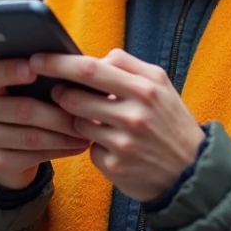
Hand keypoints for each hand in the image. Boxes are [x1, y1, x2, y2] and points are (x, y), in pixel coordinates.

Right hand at [0, 59, 91, 190]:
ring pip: (32, 136)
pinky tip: (78, 146)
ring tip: (88, 132)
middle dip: (61, 114)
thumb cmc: (24, 107)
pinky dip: (61, 150)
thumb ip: (39, 76)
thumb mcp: (24, 89)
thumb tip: (74, 68)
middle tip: (88, 114)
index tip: (34, 70)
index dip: (13, 71)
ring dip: (65, 135)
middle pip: (24, 109)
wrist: (5, 151)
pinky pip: (34, 156)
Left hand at [35, 49, 204, 202]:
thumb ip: (128, 66)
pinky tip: (111, 145)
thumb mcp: (161, 85)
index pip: (90, 68)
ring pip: (78, 123)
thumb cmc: (170, 122)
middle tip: (58, 91)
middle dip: (60, 92)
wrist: (191, 172)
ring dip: (78, 119)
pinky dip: (94, 144)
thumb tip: (94, 59)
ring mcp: (124, 143)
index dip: (59, 63)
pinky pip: (89, 148)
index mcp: (145, 88)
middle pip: (75, 97)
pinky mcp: (115, 167)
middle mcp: (134, 114)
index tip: (38, 59)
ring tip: (96, 119)